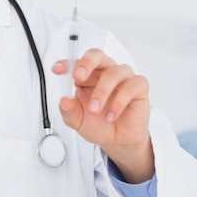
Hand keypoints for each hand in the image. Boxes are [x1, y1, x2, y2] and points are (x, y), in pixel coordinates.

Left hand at [52, 48, 154, 182]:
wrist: (118, 141)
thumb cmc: (97, 125)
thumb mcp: (77, 121)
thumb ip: (69, 111)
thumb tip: (63, 101)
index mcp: (86, 76)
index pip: (76, 62)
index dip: (67, 63)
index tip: (57, 70)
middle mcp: (104, 72)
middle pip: (97, 55)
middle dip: (86, 63)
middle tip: (78, 77)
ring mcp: (122, 78)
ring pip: (113, 72)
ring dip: (102, 91)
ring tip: (95, 110)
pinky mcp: (139, 87)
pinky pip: (131, 86)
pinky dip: (119, 102)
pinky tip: (111, 116)